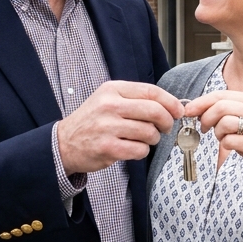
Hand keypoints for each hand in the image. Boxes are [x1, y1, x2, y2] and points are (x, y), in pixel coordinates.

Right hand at [58, 81, 183, 173]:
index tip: (178, 111)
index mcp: (113, 90)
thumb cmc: (92, 121)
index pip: (151, 92)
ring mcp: (108, 127)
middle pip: (154, 111)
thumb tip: (170, 106)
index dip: (171, 102)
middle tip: (165, 128)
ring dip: (153, 139)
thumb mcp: (108, 99)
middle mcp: (110, 106)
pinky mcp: (108, 148)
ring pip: (149, 132)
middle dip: (166, 122)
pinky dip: (142, 151)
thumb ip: (135, 99)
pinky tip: (133, 149)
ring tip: (144, 139)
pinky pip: (140, 150)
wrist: (64, 143)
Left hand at [185, 90, 242, 177]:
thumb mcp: (235, 118)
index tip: (188, 111)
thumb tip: (191, 108)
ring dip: (217, 133)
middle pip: (221, 107)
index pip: (220, 95)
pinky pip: (230, 141)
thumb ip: (218, 109)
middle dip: (206, 118)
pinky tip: (231, 146)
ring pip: (225, 123)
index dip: (201, 102)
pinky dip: (225, 144)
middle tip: (203, 128)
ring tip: (222, 137)